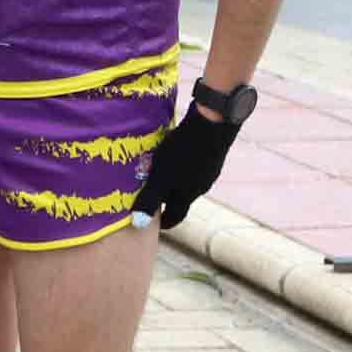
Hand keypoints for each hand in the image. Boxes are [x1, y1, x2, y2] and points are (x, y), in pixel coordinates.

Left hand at [131, 104, 240, 229]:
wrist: (212, 125)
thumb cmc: (182, 154)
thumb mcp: (160, 177)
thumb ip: (150, 199)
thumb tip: (139, 224)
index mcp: (188, 196)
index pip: (177, 216)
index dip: (166, 222)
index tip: (157, 226)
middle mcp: (201, 186)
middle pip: (181, 198)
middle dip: (166, 199)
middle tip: (152, 196)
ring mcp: (209, 170)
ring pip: (188, 181)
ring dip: (174, 181)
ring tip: (159, 174)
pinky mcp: (212, 154)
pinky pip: (193, 166)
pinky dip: (182, 166)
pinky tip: (174, 155)